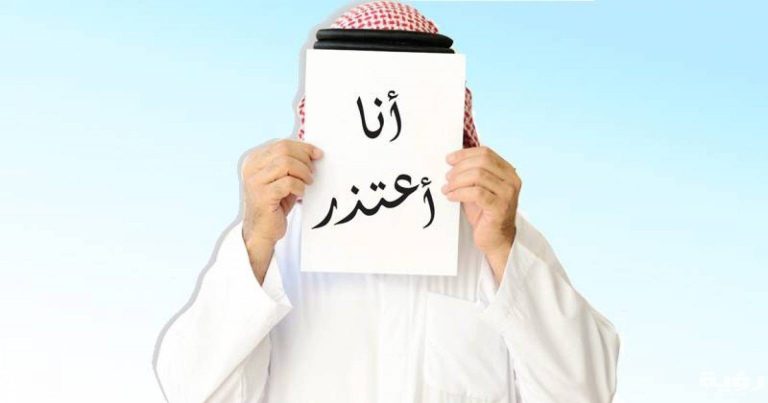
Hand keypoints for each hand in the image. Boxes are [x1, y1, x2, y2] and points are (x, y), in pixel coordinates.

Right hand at [241, 139, 322, 282]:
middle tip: (312, 172)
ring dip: (303, 172)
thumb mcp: (281, 179)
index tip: (317, 154)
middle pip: (284, 150)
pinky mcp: (263, 195)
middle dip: (304, 159)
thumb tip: (312, 152)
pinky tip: (300, 194)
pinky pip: (288, 182)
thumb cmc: (274, 204)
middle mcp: (251, 168)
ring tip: (307, 182)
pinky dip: (299, 187)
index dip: (303, 147)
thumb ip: (291, 164)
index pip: (281, 144)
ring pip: (286, 163)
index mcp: (254, 160)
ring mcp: (255, 181)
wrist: (261, 231)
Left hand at [443, 146, 520, 282]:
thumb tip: (452, 160)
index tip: (449, 159)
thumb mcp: (478, 188)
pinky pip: (476, 193)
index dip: (465, 154)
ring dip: (457, 181)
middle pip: (482, 162)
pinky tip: (451, 197)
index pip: (486, 153)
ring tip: (447, 189)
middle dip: (460, 167)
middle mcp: (511, 181)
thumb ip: (471, 174)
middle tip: (447, 177)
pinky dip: (460, 193)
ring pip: (478, 176)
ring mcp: (507, 194)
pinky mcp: (500, 207)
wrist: (496, 239)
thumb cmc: (485, 213)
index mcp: (508, 172)